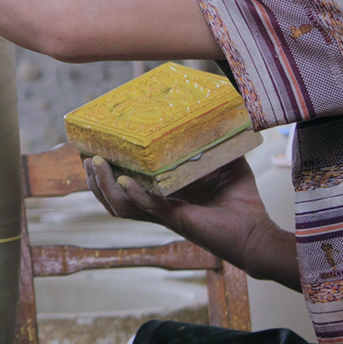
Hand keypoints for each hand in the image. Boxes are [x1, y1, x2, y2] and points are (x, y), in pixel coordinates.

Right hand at [84, 155, 298, 288]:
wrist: (257, 233)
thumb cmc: (242, 202)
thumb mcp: (226, 162)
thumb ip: (216, 141)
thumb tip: (216, 110)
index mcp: (164, 194)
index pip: (127, 184)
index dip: (107, 172)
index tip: (94, 150)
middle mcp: (159, 206)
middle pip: (114, 199)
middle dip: (95, 181)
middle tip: (85, 160)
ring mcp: (165, 214)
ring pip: (122, 206)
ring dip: (105, 187)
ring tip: (94, 166)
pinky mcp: (177, 220)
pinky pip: (149, 209)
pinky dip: (135, 196)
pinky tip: (126, 181)